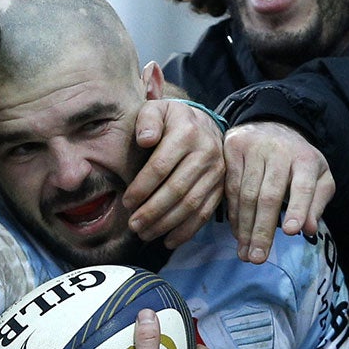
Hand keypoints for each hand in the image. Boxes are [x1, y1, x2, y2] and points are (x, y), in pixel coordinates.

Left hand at [124, 96, 222, 248]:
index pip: (161, 166)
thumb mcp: (157, 109)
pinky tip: (168, 240)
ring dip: (166, 224)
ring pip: (191, 205)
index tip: (126, 202)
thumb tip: (145, 140)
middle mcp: (206, 153)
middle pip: (177, 190)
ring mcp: (217, 173)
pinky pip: (205, 213)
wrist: (206, 123)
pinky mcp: (222, 188)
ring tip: (145, 234)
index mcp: (187, 133)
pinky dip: (187, 231)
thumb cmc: (172, 120)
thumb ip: (147, 119)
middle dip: (152, 212)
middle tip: (133, 225)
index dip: (142, 188)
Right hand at [223, 122, 333, 264]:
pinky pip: (230, 187)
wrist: (271, 125)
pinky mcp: (232, 149)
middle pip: (269, 195)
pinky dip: (233, 214)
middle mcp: (279, 151)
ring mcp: (253, 148)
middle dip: (262, 230)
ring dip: (244, 228)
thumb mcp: (318, 176)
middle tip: (258, 258)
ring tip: (245, 253)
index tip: (292, 232)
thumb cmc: (298, 160)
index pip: (302, 186)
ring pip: (246, 194)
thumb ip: (317, 203)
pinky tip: (237, 233)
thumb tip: (309, 229)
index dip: (298, 209)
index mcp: (306, 158)